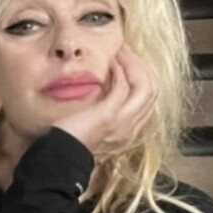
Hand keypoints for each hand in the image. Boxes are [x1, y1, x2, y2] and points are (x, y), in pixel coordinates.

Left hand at [53, 44, 157, 161]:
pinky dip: (119, 70)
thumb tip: (104, 90)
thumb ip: (105, 113)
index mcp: (129, 132)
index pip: (148, 99)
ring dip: (133, 64)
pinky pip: (124, 86)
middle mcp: (131, 129)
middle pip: (152, 91)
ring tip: (121, 52)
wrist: (60, 161)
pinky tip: (111, 62)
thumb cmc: (71, 144)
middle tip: (126, 52)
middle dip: (141, 67)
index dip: (142, 78)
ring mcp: (123, 123)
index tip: (128, 63)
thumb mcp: (95, 128)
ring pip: (145, 86)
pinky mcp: (110, 116)